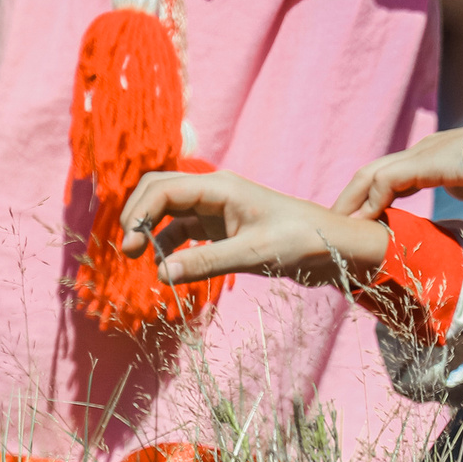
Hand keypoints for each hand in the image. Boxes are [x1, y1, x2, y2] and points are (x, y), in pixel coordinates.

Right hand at [118, 168, 390, 286]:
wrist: (333, 247)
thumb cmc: (300, 241)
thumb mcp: (253, 254)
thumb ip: (206, 263)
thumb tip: (161, 274)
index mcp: (220, 187)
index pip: (164, 188)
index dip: (139, 212)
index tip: (131, 245)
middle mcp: (214, 193)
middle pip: (159, 191)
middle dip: (138, 215)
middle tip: (129, 251)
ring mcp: (216, 209)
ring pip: (168, 212)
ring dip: (152, 232)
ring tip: (143, 262)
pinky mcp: (221, 228)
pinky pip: (183, 230)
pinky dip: (170, 245)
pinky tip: (167, 267)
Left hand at [335, 125, 462, 217]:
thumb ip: (461, 181)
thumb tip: (459, 190)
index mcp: (432, 155)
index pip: (391, 174)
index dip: (372, 195)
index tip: (360, 218)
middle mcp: (421, 150)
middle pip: (372, 172)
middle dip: (351, 197)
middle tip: (335, 222)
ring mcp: (421, 153)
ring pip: (372, 174)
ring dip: (353, 200)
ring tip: (340, 225)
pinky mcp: (424, 162)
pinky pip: (386, 181)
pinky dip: (372, 201)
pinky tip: (365, 220)